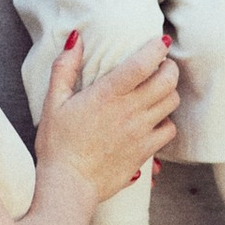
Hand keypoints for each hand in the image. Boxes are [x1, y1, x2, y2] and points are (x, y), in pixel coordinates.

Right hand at [37, 33, 179, 204]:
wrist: (68, 185)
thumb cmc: (57, 144)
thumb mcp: (53, 102)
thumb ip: (65, 68)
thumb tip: (76, 39)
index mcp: (106, 95)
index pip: (143, 64)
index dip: (156, 49)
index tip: (160, 42)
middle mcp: (129, 111)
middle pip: (167, 80)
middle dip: (169, 67)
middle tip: (161, 65)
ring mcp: (140, 132)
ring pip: (171, 102)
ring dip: (168, 92)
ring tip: (158, 90)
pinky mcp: (146, 151)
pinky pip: (169, 130)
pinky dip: (166, 121)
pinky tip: (154, 119)